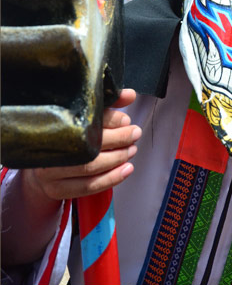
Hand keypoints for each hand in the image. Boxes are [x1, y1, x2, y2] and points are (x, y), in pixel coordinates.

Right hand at [25, 89, 140, 201]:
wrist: (44, 163)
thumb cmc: (70, 135)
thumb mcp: (86, 115)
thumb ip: (109, 104)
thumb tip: (130, 95)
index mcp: (53, 122)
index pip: (84, 120)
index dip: (110, 119)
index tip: (126, 119)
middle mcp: (49, 147)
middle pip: (88, 146)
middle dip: (118, 139)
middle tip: (134, 134)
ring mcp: (49, 171)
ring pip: (89, 168)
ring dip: (117, 159)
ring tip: (131, 150)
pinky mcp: (56, 189)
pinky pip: (88, 187)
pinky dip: (111, 178)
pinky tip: (126, 169)